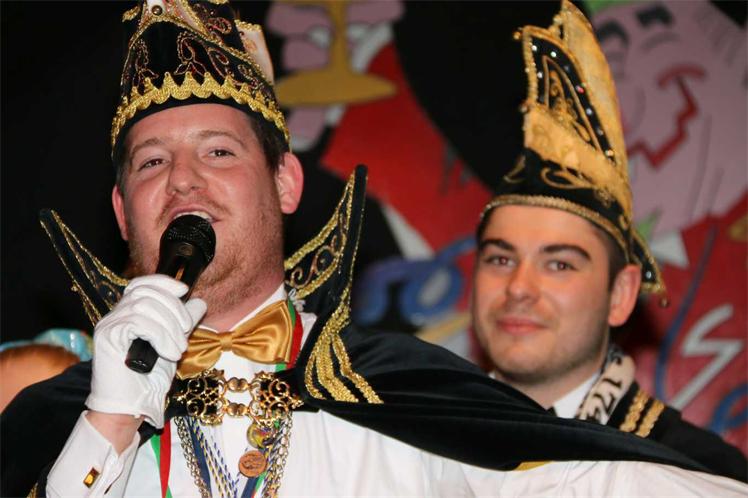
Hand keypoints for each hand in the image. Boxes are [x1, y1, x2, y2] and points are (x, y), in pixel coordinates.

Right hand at [86, 275, 205, 427]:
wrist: (132, 407)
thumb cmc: (149, 380)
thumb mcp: (173, 344)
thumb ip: (183, 323)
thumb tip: (199, 302)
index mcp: (128, 314)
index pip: (141, 284)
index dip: (163, 282)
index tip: (184, 290)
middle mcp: (115, 316)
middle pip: (145, 292)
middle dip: (174, 307)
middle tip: (186, 331)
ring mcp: (108, 325)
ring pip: (143, 305)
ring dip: (170, 325)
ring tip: (178, 349)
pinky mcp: (107, 337)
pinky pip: (138, 322)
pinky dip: (160, 335)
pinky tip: (168, 353)